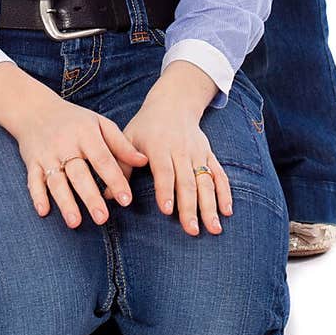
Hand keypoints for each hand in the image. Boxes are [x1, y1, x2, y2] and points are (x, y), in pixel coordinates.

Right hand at [15, 95, 148, 228]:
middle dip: (90, 196)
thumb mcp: (99, 124)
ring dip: (65, 202)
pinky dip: (37, 196)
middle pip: (79, 173)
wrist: (35, 109)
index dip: (115, 179)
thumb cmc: (74, 120)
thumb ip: (121, 144)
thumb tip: (144, 162)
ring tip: (75, 222)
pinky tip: (44, 212)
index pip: (102, 159)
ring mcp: (47, 154)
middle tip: (103, 219)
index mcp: (85, 134)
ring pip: (56, 180)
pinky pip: (33, 180)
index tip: (126, 200)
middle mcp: (65, 144)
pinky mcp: (31, 162)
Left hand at [107, 93, 232, 236]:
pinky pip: (219, 174)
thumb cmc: (146, 126)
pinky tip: (227, 211)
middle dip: (190, 207)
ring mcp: (198, 152)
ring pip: (206, 181)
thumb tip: (108, 196)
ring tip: (214, 229)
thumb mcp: (128, 138)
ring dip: (210, 205)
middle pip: (187, 181)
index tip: (166, 210)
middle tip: (192, 231)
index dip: (165, 190)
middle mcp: (181, 150)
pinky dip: (224, 192)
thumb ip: (121, 165)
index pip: (163, 171)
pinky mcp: (209, 154)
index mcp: (159, 146)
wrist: (174, 103)